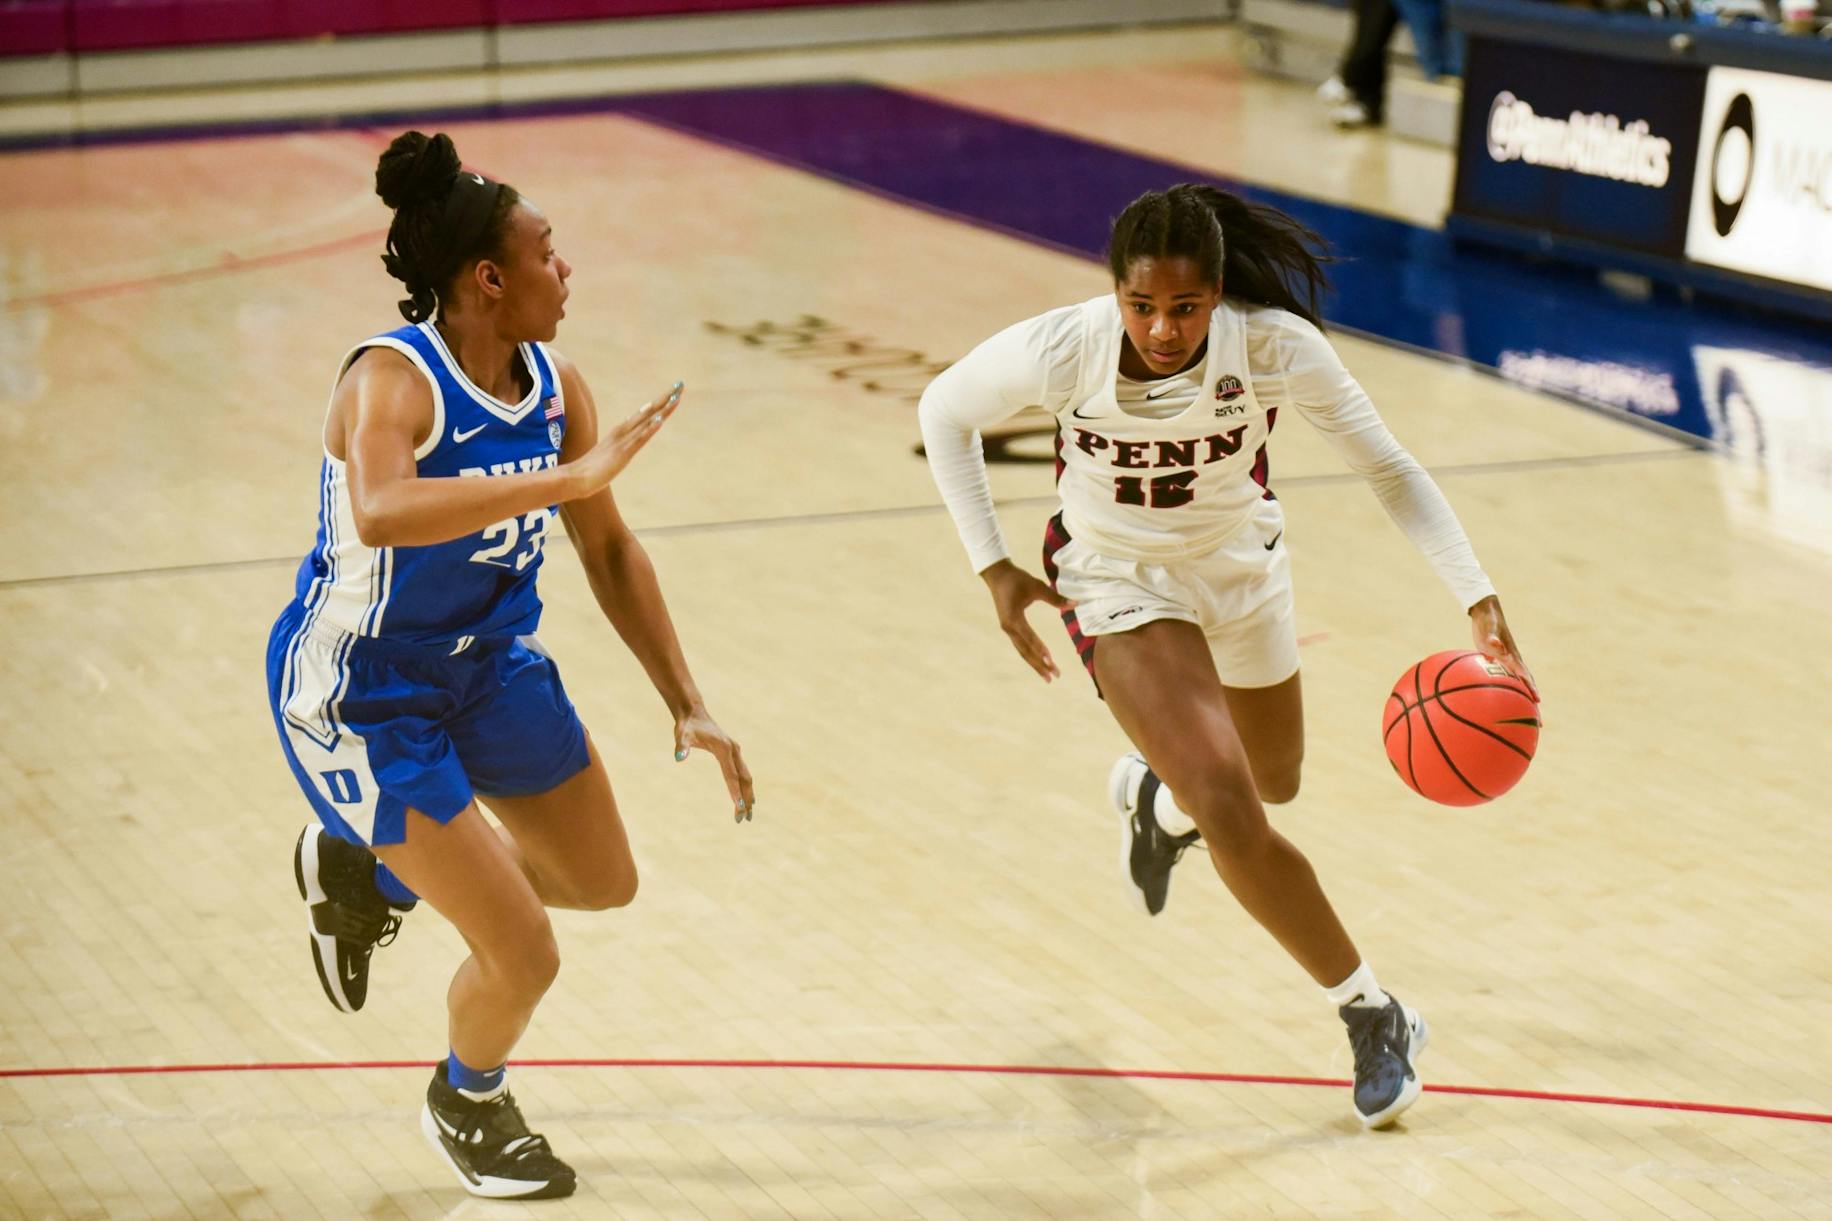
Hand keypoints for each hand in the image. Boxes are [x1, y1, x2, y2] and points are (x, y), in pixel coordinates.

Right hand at [566, 381, 682, 497]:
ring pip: (647, 421)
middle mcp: (623, 432)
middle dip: (666, 399)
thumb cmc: (589, 469)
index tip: (674, 392)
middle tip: (681, 384)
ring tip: (676, 396)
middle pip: (649, 412)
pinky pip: (639, 438)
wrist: (575, 478)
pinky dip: (650, 428)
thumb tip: (625, 427)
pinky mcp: (623, 453)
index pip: (645, 414)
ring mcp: (623, 441)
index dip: (660, 403)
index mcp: (621, 431)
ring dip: (663, 409)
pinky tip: (660, 419)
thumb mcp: (608, 452)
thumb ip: (617, 441)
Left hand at [674, 707, 754, 822]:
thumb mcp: (681, 735)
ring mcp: (736, 752)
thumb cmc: (687, 727)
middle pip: (744, 778)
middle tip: (744, 818)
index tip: (738, 807)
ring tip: (748, 814)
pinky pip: (743, 773)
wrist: (694, 713)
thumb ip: (681, 747)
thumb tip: (679, 758)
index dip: (735, 791)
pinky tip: (746, 799)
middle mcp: (734, 750)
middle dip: (745, 799)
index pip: (731, 775)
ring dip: (748, 795)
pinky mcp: (734, 754)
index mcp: (724, 748)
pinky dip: (746, 788)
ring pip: (746, 777)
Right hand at [980, 559, 1075, 681]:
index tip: (1051, 662)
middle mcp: (1009, 628)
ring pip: (1022, 651)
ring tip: (1048, 676)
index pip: (1030, 638)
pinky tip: (1039, 661)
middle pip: (1025, 651)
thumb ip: (1056, 598)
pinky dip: (1030, 655)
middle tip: (1054, 677)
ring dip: (1035, 663)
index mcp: (1014, 619)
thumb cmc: (1017, 579)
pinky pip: (1020, 645)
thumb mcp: (1037, 586)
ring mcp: (1007, 629)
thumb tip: (1076, 604)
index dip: (1041, 650)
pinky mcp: (1009, 627)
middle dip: (1040, 665)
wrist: (997, 575)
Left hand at [1468, 594, 1538, 701]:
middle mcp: (1511, 658)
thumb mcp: (1489, 631)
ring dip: (1522, 690)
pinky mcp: (1497, 657)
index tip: (1537, 699)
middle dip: (1531, 693)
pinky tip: (1508, 691)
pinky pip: (1505, 673)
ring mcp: (1506, 658)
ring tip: (1527, 705)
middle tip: (1537, 709)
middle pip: (1525, 679)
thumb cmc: (1487, 623)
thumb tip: (1497, 646)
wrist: (1486, 613)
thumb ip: (1493, 640)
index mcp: (1511, 655)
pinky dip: (1509, 683)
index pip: (1523, 674)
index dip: (1530, 686)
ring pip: (1516, 677)